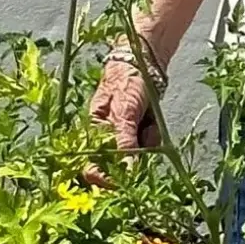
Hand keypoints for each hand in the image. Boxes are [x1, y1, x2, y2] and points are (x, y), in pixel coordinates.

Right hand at [82, 57, 159, 185]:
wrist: (144, 61)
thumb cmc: (127, 82)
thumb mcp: (124, 111)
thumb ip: (124, 141)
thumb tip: (127, 169)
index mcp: (93, 134)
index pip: (91, 168)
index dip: (104, 179)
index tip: (123, 181)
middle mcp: (107, 139)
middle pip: (119, 165)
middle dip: (134, 155)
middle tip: (143, 133)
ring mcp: (124, 136)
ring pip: (137, 156)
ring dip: (146, 141)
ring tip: (147, 119)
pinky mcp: (138, 132)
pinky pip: (148, 144)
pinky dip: (153, 134)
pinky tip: (152, 119)